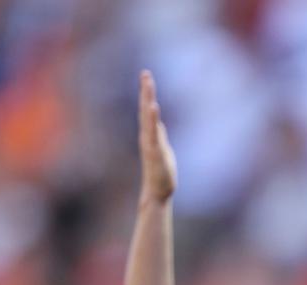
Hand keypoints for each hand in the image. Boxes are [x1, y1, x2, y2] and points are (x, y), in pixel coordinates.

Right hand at [137, 70, 175, 201]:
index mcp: (150, 134)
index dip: (147, 93)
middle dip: (145, 90)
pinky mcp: (154, 151)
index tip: (146, 76)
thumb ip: (159, 134)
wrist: (158, 191)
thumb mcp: (162, 147)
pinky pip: (153, 132)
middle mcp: (147, 135)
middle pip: (145, 108)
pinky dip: (152, 119)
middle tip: (145, 73)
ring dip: (147, 100)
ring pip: (147, 118)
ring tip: (148, 84)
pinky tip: (153, 106)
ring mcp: (150, 142)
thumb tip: (157, 122)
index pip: (147, 109)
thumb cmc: (161, 172)